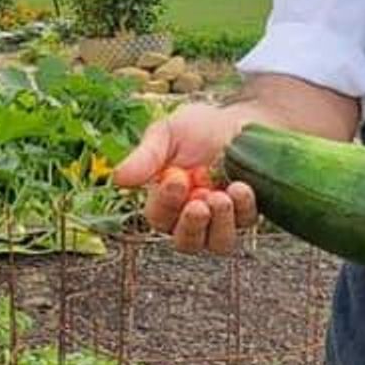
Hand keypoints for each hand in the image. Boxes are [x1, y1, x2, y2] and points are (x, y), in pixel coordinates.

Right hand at [112, 104, 259, 255]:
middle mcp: (191, 217)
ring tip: (222, 196)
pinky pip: (245, 224)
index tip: (176, 179)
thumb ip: (146, 157)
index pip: (158, 216)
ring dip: (220, 223)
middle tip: (200, 203)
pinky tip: (240, 187)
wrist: (239, 120)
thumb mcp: (168, 133)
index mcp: (165, 200)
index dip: (166, 203)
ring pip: (218, 243)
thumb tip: (118, 179)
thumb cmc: (198, 128)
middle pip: (186, 242)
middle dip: (192, 225)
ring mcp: (221, 220)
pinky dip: (243, 208)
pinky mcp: (247, 214)